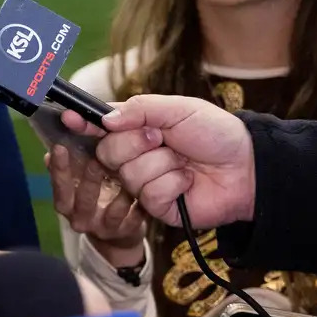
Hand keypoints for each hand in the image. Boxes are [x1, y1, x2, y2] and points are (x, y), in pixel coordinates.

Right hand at [45, 144, 145, 264]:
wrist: (115, 237)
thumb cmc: (93, 202)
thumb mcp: (77, 189)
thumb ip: (67, 171)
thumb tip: (49, 154)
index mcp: (67, 206)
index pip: (59, 188)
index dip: (58, 169)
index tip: (59, 147)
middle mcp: (82, 220)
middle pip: (84, 200)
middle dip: (90, 179)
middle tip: (96, 159)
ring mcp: (105, 228)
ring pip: (113, 210)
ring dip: (122, 191)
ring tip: (129, 171)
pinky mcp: (126, 232)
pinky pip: (134, 217)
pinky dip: (139, 203)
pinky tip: (145, 187)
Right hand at [88, 96, 254, 227]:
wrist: (247, 167)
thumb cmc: (216, 134)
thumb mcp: (179, 109)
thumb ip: (140, 109)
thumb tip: (106, 119)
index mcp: (137, 129)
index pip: (101, 126)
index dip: (84, 123)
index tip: (69, 119)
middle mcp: (135, 156)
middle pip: (107, 152)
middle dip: (135, 142)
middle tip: (161, 138)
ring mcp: (144, 183)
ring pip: (129, 174)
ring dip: (162, 163)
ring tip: (183, 161)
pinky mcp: (156, 207)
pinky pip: (149, 194)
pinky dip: (173, 183)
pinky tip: (188, 181)